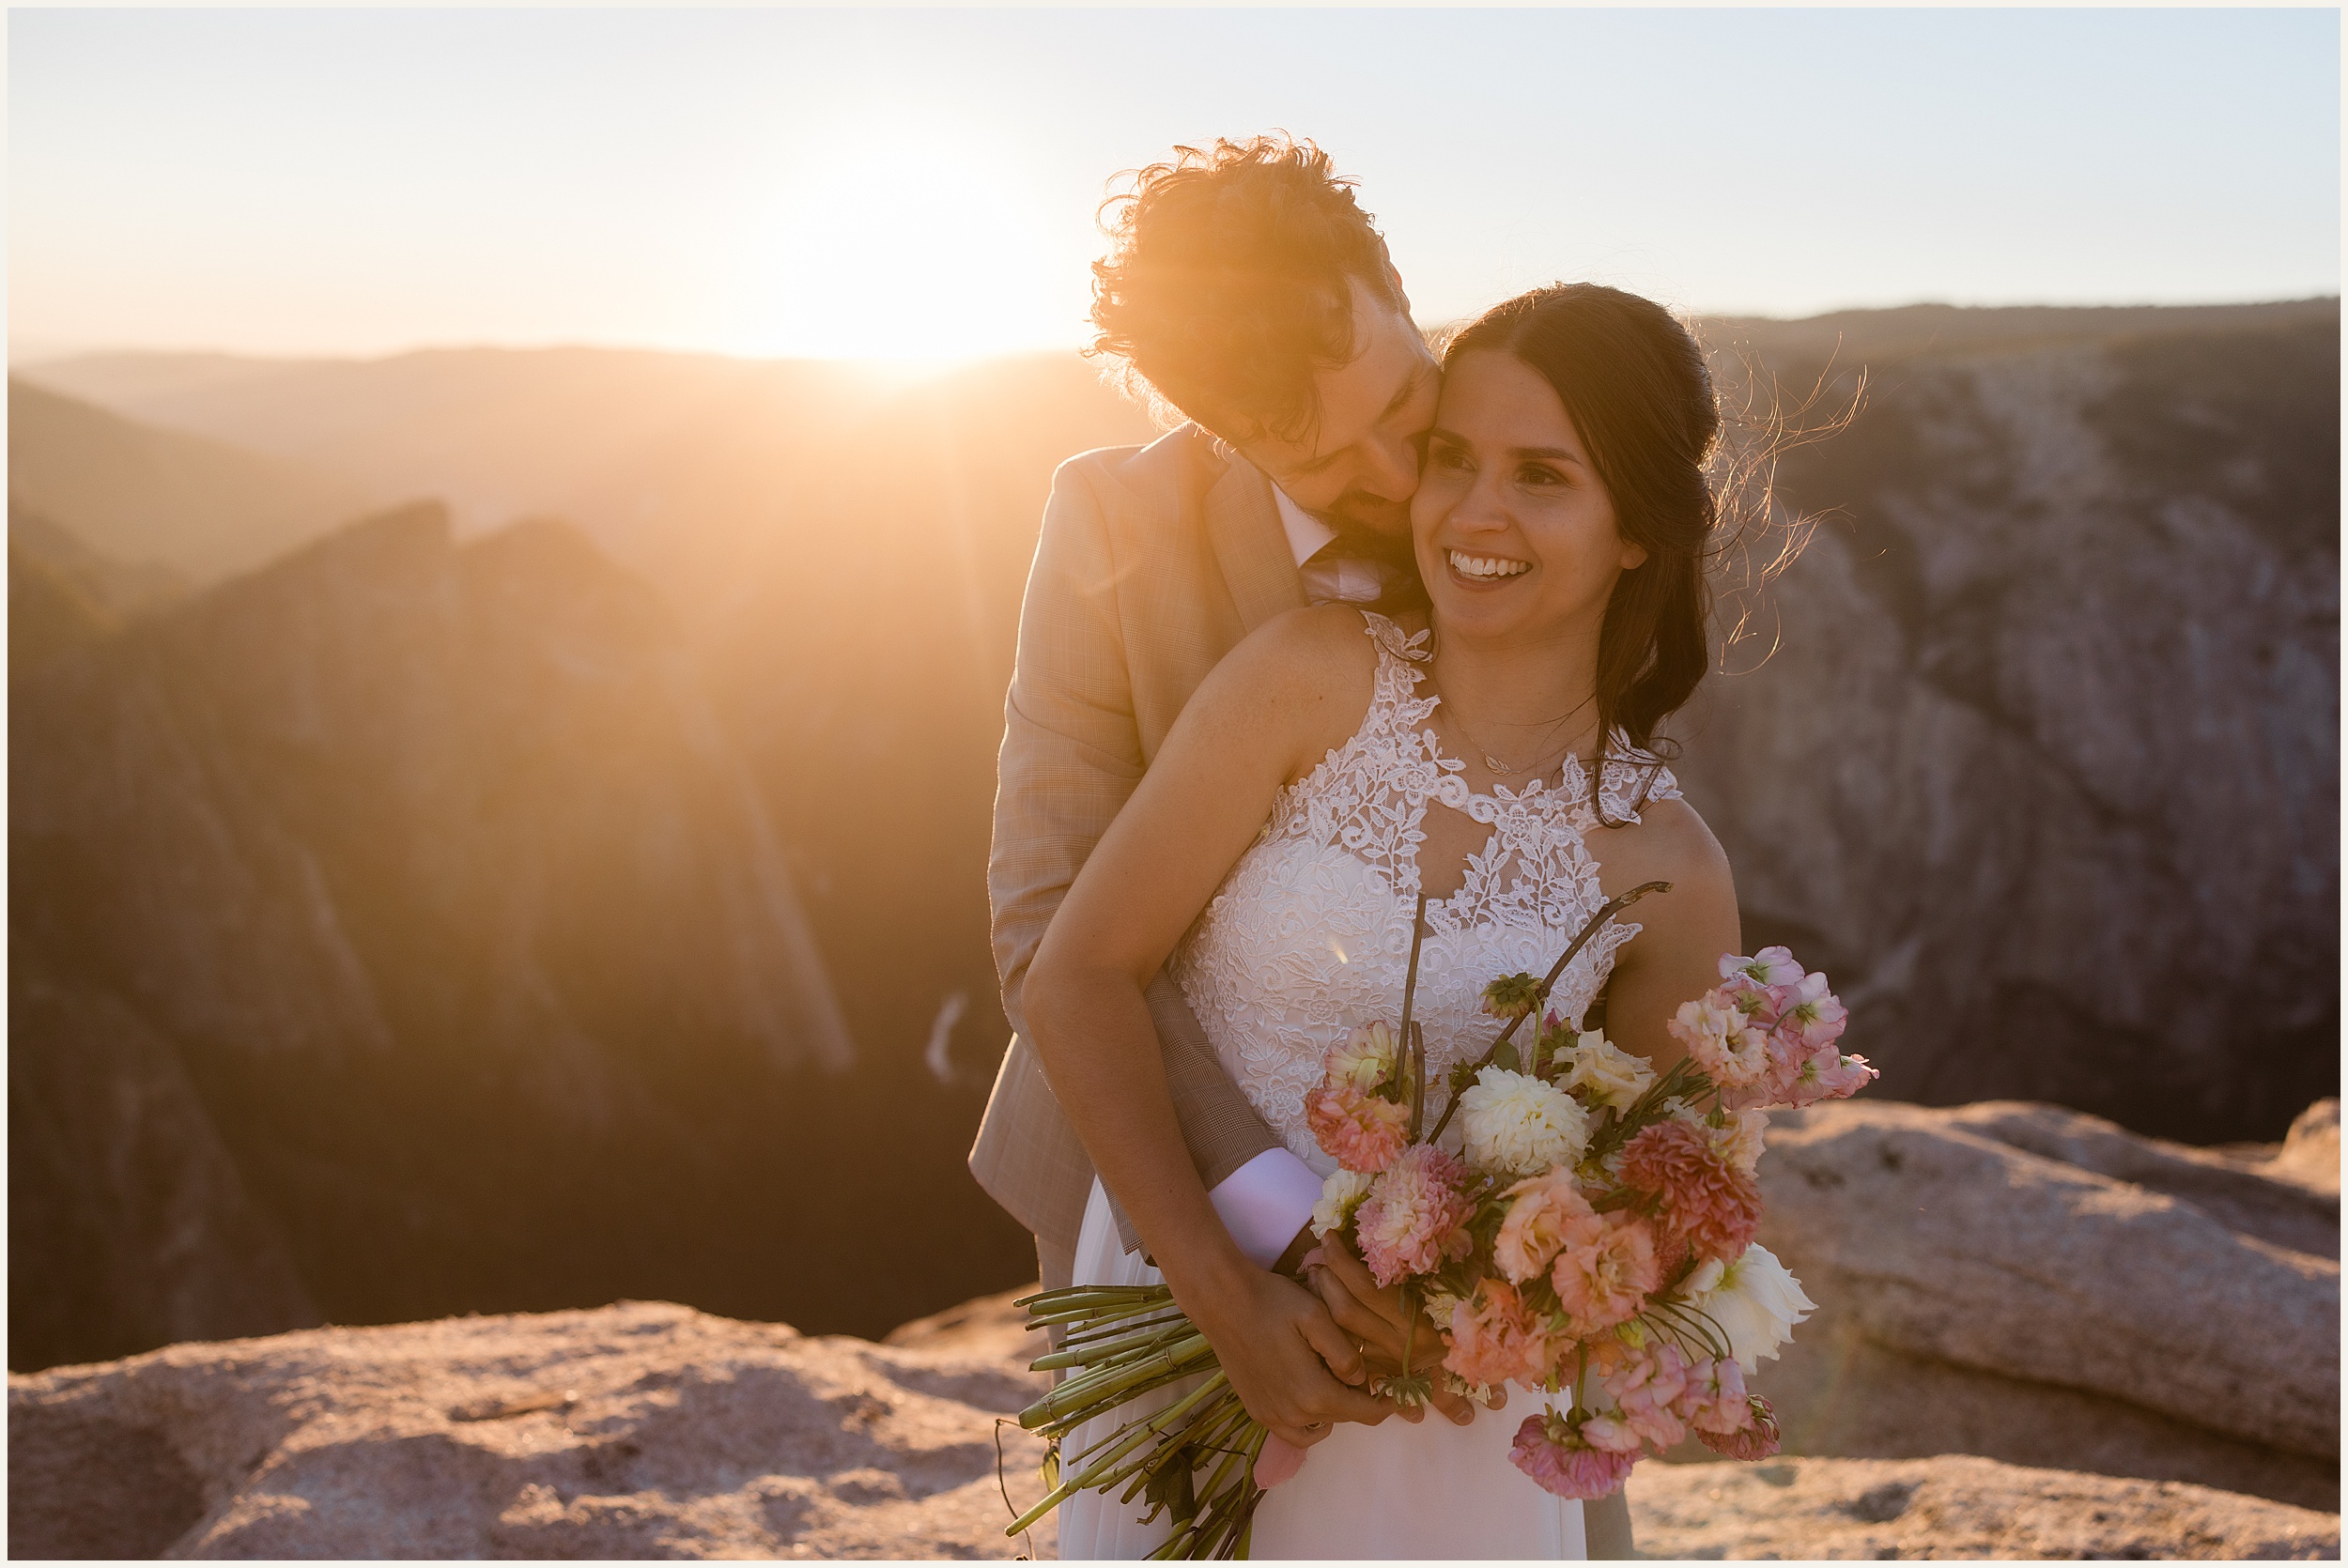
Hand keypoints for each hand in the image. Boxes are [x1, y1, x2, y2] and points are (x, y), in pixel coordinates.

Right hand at [1169, 1254, 1395, 1450]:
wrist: (1222, 1301)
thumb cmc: (1273, 1302)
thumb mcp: (1318, 1316)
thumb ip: (1345, 1353)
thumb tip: (1361, 1380)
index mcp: (1315, 1394)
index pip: (1365, 1412)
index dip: (1387, 1405)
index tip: (1398, 1394)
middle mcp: (1294, 1415)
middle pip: (1343, 1418)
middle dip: (1359, 1401)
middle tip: (1363, 1374)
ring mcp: (1271, 1417)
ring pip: (1318, 1430)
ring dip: (1333, 1411)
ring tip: (1333, 1381)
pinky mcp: (1256, 1411)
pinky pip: (1293, 1431)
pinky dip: (1307, 1420)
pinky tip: (1307, 1391)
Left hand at [1305, 1233, 1504, 1426]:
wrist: (1488, 1360)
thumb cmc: (1477, 1308)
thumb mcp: (1462, 1281)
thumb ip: (1435, 1257)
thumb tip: (1403, 1220)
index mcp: (1421, 1320)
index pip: (1366, 1287)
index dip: (1342, 1260)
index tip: (1330, 1236)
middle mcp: (1402, 1345)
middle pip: (1345, 1310)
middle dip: (1325, 1278)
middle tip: (1317, 1253)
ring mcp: (1390, 1362)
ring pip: (1340, 1334)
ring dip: (1321, 1301)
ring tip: (1315, 1273)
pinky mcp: (1383, 1373)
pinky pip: (1347, 1350)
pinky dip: (1330, 1326)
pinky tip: (1322, 1304)